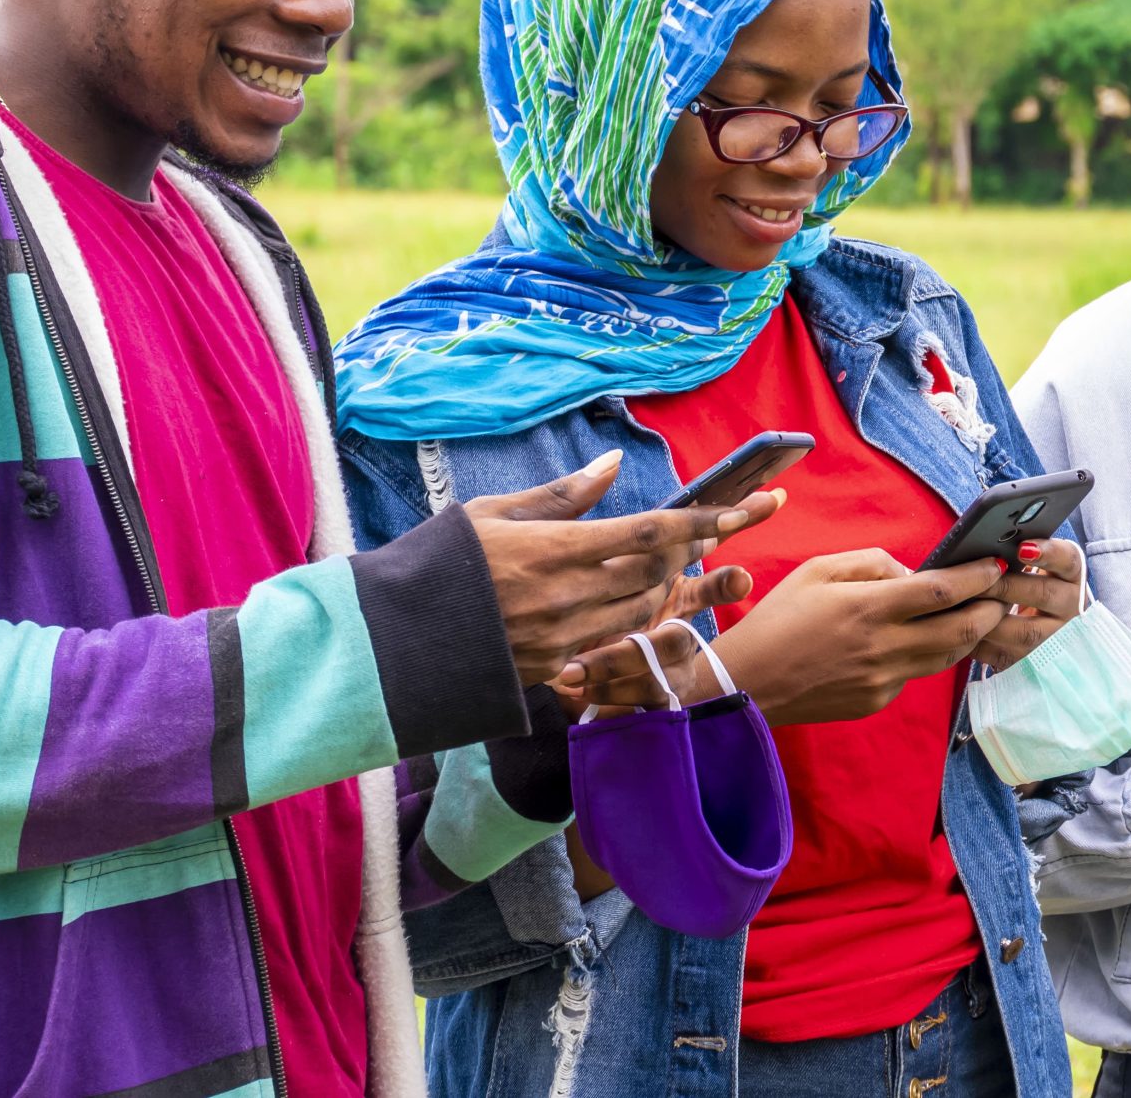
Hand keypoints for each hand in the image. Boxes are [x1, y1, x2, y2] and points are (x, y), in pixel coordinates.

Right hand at [466, 450, 774, 685]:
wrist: (392, 638)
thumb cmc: (441, 563)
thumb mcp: (494, 514)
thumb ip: (561, 494)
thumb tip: (612, 463)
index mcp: (555, 550)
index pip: (648, 533)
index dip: (699, 522)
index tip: (738, 511)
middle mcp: (566, 597)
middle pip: (656, 573)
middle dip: (692, 551)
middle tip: (715, 531)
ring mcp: (562, 638)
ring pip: (642, 610)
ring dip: (667, 586)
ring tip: (679, 562)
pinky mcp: (552, 667)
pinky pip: (611, 642)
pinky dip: (633, 621)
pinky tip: (637, 604)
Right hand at [558, 548, 1008, 725]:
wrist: (745, 684)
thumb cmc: (777, 619)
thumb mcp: (817, 570)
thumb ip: (872, 563)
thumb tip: (913, 572)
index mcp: (868, 608)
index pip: (942, 591)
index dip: (978, 577)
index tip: (995, 564)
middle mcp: (883, 648)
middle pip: (960, 631)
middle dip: (989, 610)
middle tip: (1002, 594)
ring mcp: (882, 681)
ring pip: (946, 657)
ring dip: (968, 635)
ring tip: (979, 614)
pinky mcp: (876, 702)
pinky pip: (913, 674)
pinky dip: (926, 654)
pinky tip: (922, 639)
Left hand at [973, 538, 1087, 671]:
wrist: (1045, 622)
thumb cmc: (1027, 581)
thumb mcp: (1034, 563)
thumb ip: (1018, 552)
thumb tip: (985, 541)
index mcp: (1071, 574)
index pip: (1067, 559)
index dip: (1047, 553)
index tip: (1022, 548)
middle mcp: (1071, 605)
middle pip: (1044, 594)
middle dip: (1006, 587)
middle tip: (977, 581)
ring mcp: (1057, 637)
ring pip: (1026, 633)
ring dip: (991, 620)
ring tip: (965, 607)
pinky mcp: (1035, 661)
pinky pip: (1008, 657)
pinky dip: (982, 645)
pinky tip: (962, 634)